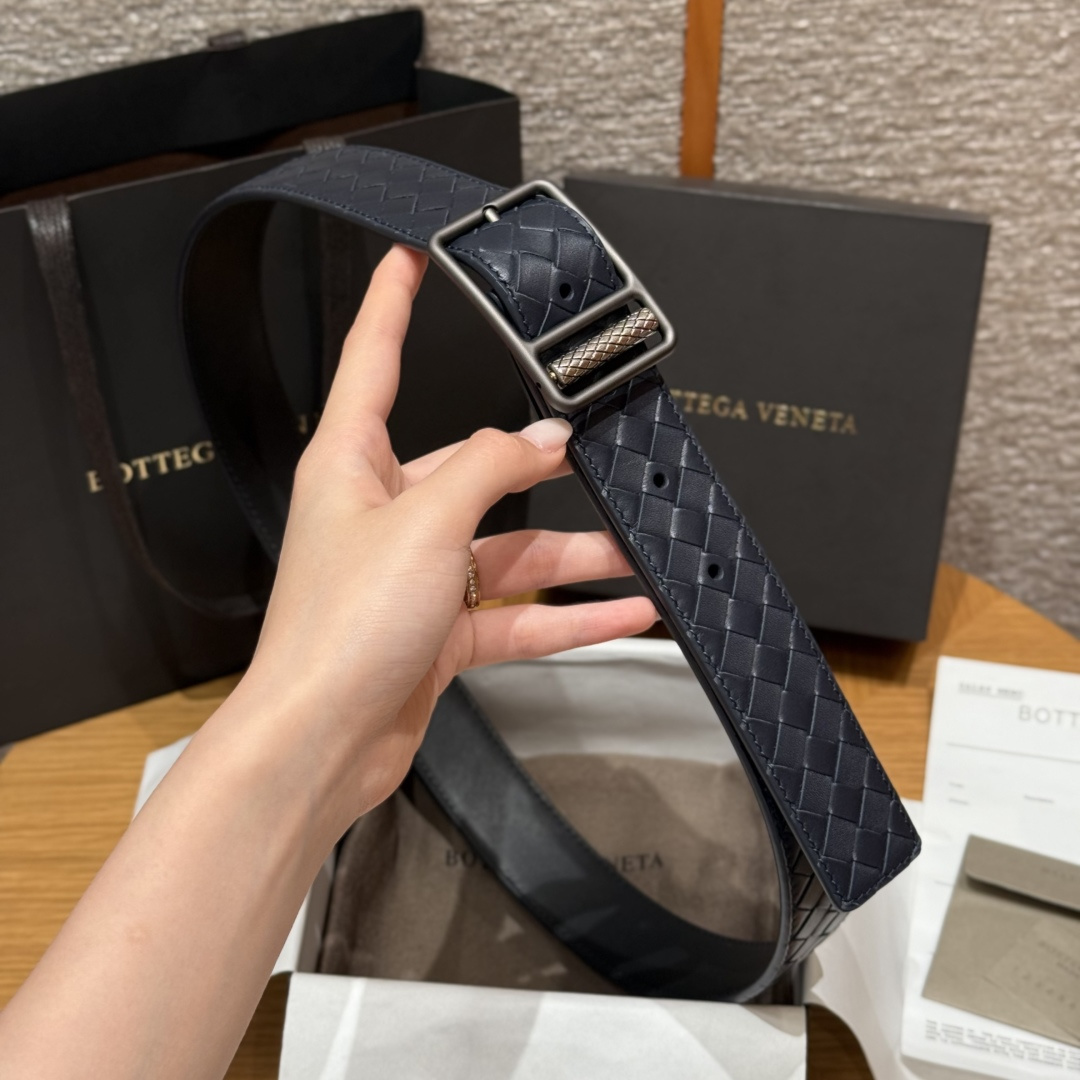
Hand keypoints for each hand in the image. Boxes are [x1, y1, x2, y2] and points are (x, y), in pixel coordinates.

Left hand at [232, 244, 656, 828]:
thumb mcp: (424, 522)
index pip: (373, 362)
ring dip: (573, 555)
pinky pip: (517, 613)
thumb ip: (490, 469)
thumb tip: (542, 439)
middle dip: (536, 469)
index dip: (390, 304)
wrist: (322, 742)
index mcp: (352, 467)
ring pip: (509, 551)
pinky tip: (624, 611)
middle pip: (473, 470)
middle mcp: (383, 516)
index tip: (410, 258)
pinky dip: (570, 614)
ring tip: (637, 551)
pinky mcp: (440, 632)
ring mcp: (416, 577)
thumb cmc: (339, 629)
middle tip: (595, 456)